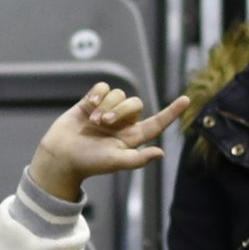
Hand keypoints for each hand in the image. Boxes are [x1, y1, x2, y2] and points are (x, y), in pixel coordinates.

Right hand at [29, 83, 190, 201]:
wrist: (61, 155)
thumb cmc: (89, 162)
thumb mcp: (116, 162)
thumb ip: (138, 159)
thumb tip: (161, 153)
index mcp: (133, 137)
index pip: (158, 123)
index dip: (172, 112)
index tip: (187, 100)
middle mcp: (123, 123)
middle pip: (135, 103)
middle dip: (120, 110)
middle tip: (103, 124)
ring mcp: (107, 111)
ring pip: (118, 94)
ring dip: (106, 106)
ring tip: (92, 122)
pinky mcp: (92, 102)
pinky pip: (103, 87)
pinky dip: (98, 93)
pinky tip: (89, 105)